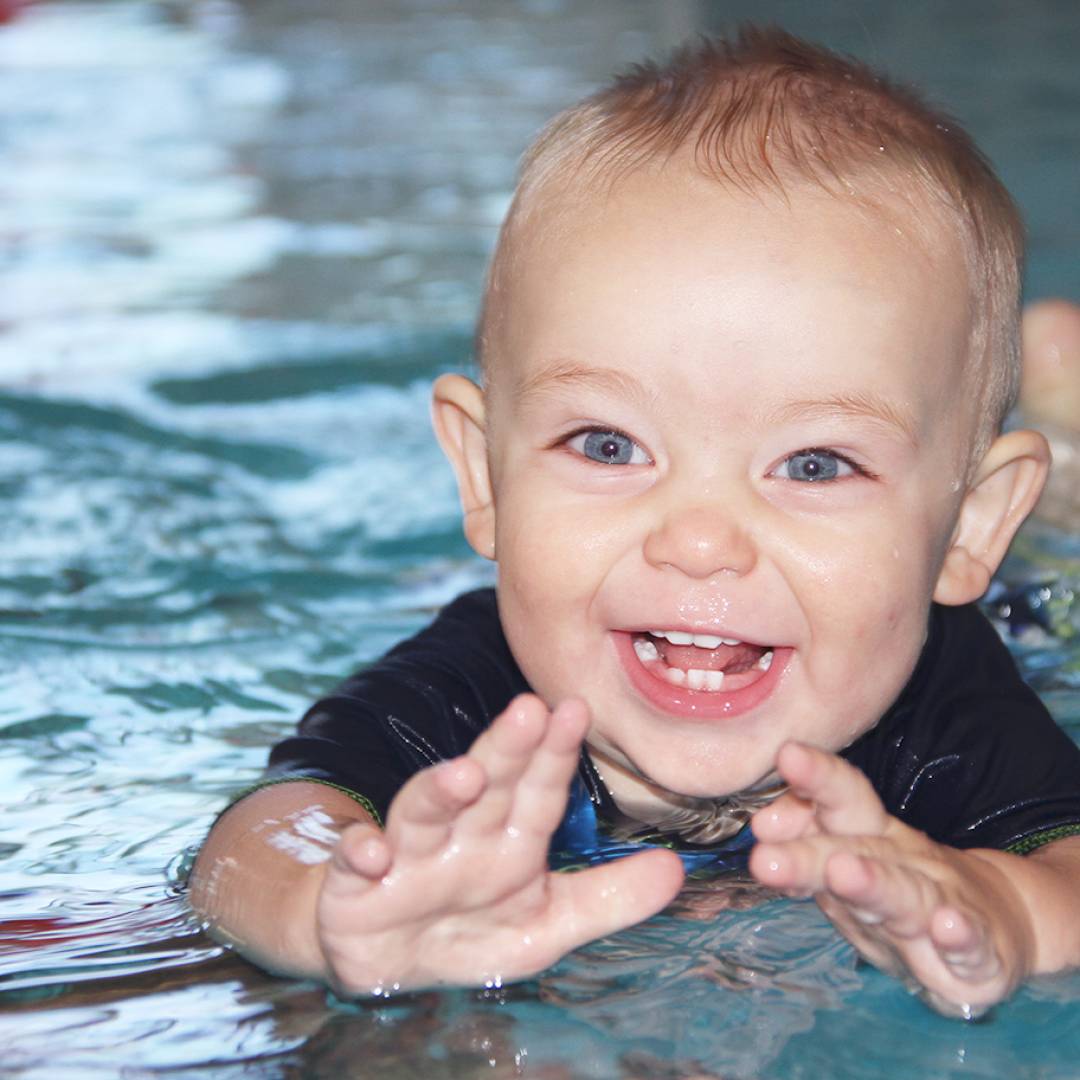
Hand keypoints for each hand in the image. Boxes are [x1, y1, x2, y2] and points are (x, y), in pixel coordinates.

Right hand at [316, 694, 684, 994]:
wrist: (387, 960)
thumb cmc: (472, 930)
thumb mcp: (546, 925)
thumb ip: (608, 899)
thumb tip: (677, 872)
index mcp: (509, 838)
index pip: (538, 788)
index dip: (556, 753)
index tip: (578, 710)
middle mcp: (462, 834)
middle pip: (487, 782)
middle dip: (507, 747)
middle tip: (530, 707)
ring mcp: (409, 853)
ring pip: (424, 810)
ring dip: (439, 790)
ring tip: (464, 774)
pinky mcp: (358, 882)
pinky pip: (358, 864)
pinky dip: (361, 855)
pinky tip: (372, 852)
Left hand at [748, 742, 1034, 1017]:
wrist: (999, 923)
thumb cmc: (903, 887)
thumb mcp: (853, 861)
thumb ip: (807, 838)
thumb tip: (762, 823)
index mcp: (873, 838)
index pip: (845, 799)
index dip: (817, 777)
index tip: (785, 755)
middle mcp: (907, 863)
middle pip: (860, 848)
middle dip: (810, 851)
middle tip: (764, 852)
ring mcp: (945, 905)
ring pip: (905, 894)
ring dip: (874, 883)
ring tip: (842, 872)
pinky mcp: (981, 955)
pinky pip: (972, 946)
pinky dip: (961, 938)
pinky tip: (947, 928)